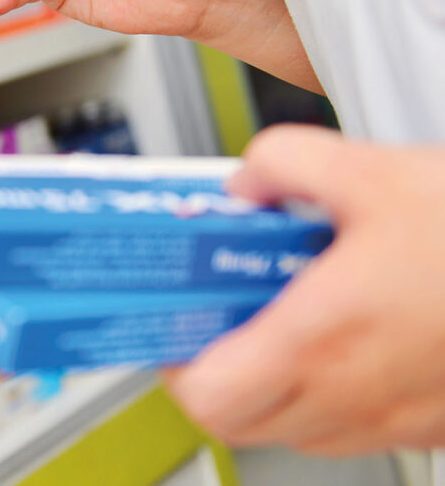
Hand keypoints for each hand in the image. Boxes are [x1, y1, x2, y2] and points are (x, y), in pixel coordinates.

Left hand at [163, 125, 444, 454]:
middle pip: (239, 419)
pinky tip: (340, 334)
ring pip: (293, 430)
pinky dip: (324, 393)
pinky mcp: (429, 421)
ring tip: (280, 319)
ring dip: (268, 384)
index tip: (175, 321)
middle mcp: (355, 392)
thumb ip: (280, 164)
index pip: (208, 396)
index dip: (175, 362)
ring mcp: (395, 417)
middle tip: (219, 317)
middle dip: (215, 369)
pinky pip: (349, 427)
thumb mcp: (367, 168)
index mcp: (324, 336)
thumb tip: (243, 186)